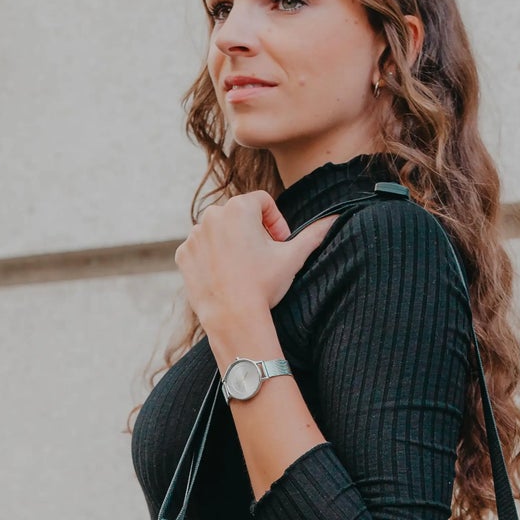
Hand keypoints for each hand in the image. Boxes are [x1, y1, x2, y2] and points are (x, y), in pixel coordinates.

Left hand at [174, 192, 339, 328]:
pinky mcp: (184, 255)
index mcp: (239, 207)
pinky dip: (212, 258)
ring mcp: (194, 235)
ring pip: (218, 231)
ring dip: (232, 243)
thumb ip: (314, 234)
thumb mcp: (293, 257)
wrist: (233, 318)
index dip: (276, 221)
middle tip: (264, 258)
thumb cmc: (264, 285)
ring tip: (244, 269)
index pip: (263, 201)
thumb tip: (335, 218)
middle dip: (253, 232)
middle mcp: (212, 214)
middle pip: (239, 215)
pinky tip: (226, 277)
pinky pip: (201, 249)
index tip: (280, 243)